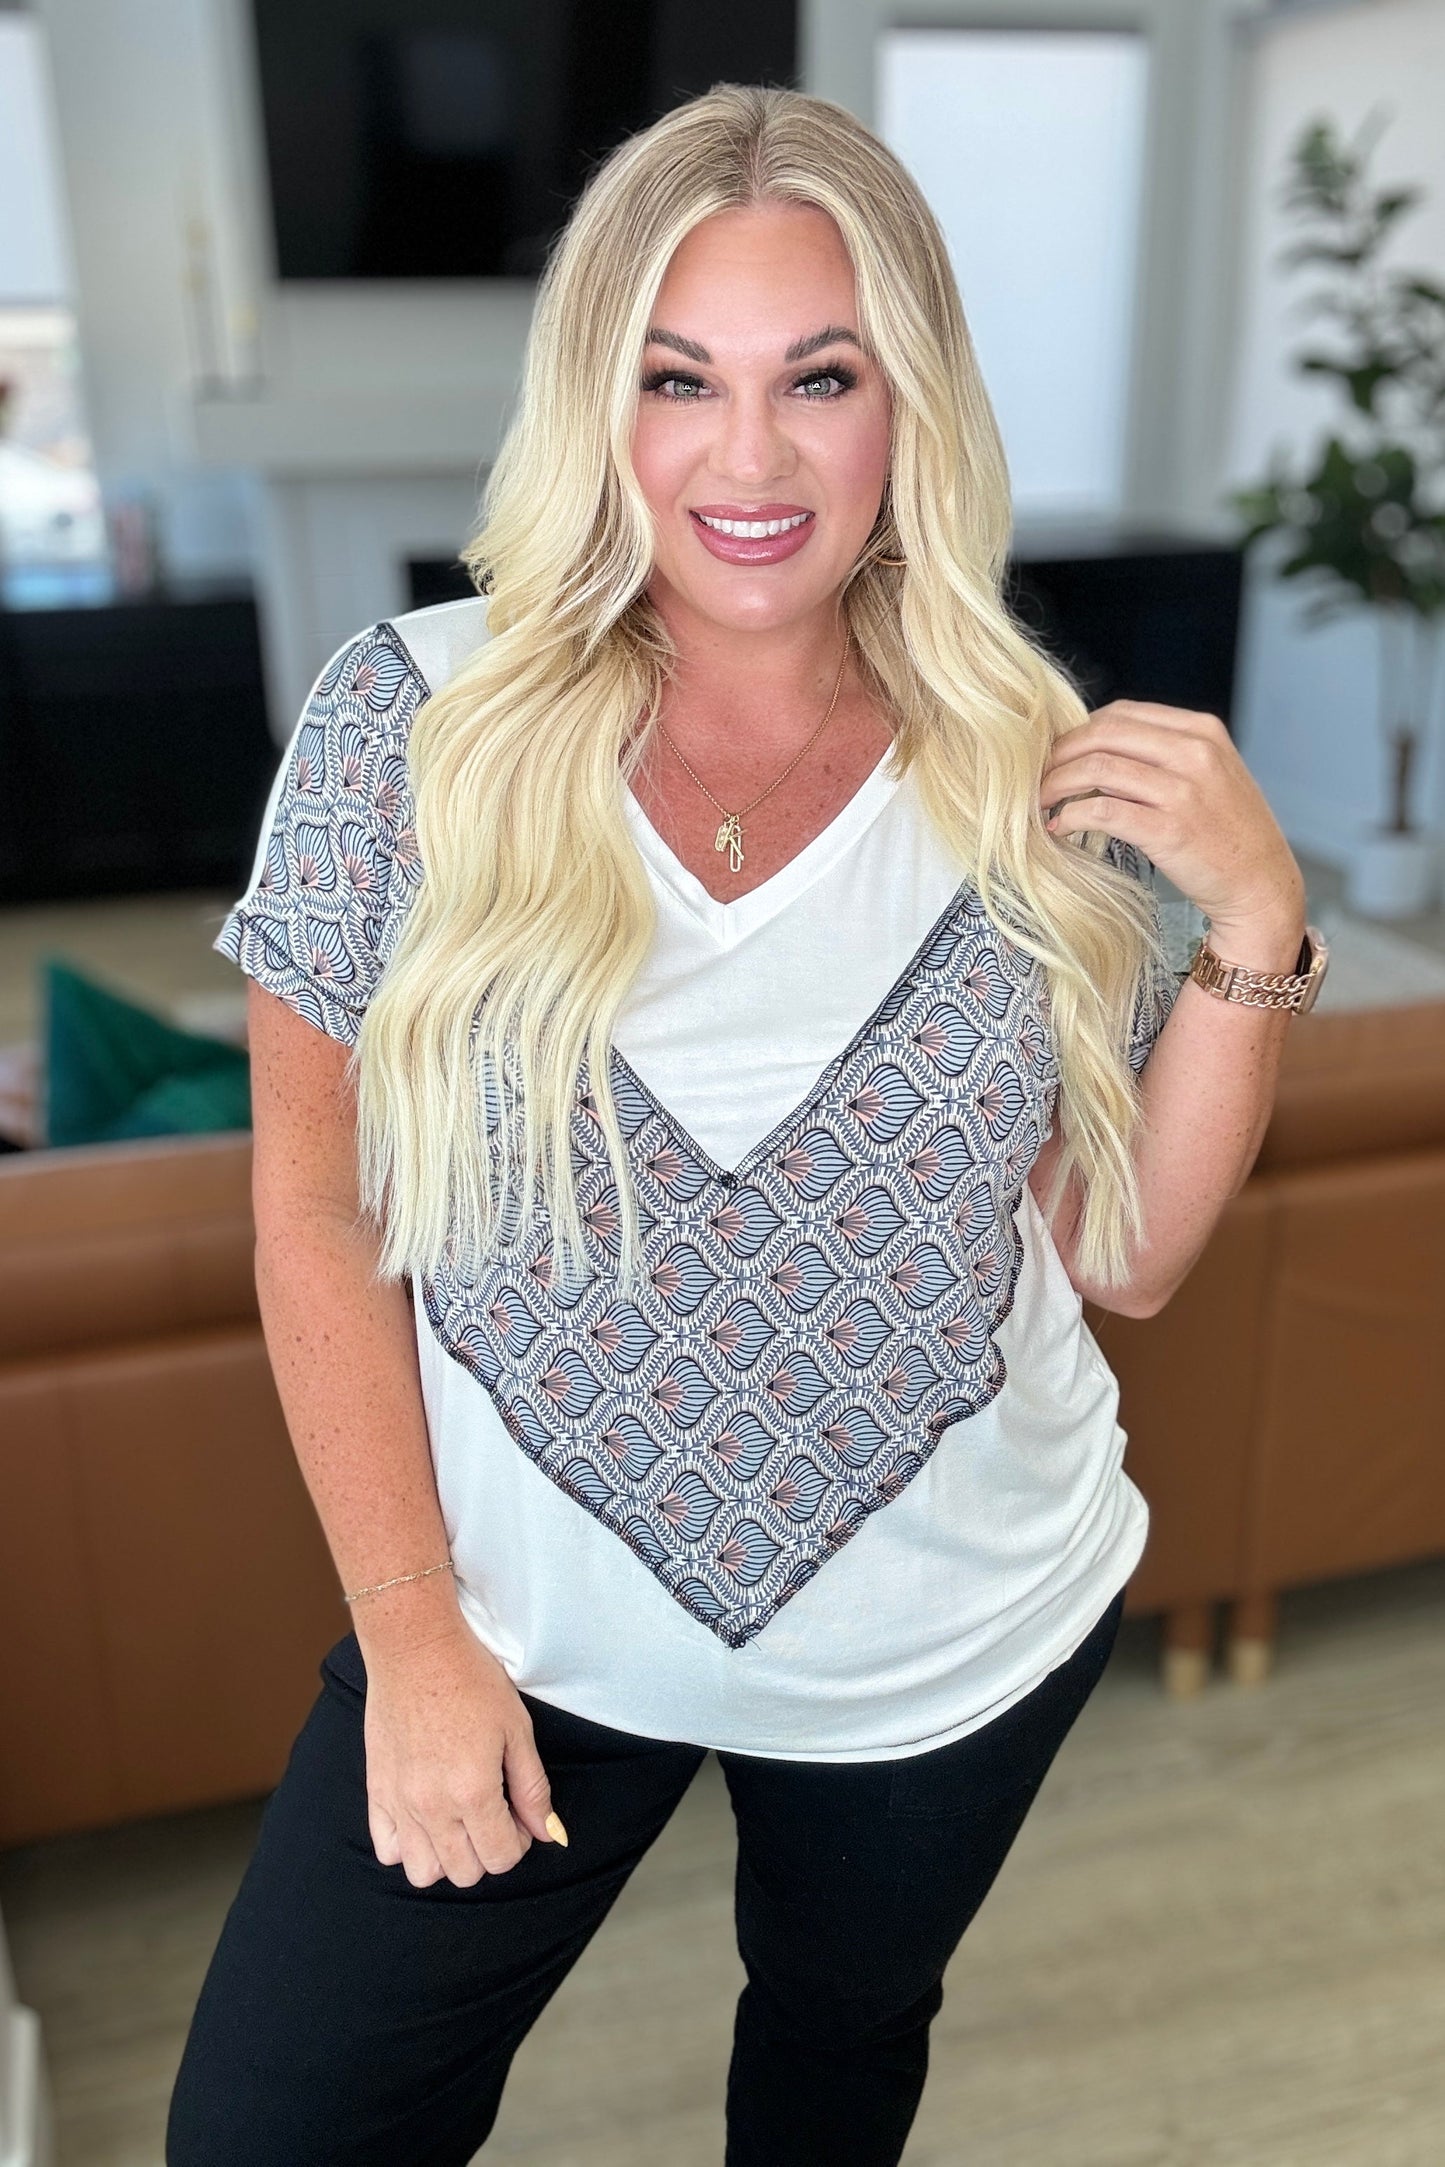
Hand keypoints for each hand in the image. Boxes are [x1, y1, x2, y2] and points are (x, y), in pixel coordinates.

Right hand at [360, 1616, 563, 1887]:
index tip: (518, 1814)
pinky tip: (425, 1816)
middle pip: (465, 1873)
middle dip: (487, 1850)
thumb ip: (533, 1789)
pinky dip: (407, 1845)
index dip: (518, 1841)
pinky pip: (386, 1849)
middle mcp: (433, 1807)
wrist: (416, 1649)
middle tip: (493, 1812)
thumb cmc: (470, 1680)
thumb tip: (549, 1834)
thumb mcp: (517, 1730)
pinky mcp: (376, 1792)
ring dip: (446, 1856)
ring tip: (457, 1819)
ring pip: (423, 1872)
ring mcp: (399, 1803)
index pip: (501, 1859)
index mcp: (473, 1792)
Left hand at [1040, 701, 1305, 966]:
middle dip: (1060, 754)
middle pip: (1103, 735)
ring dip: (1057, 785)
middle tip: (1037, 777)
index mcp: (1202, 731)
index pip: (1122, 714)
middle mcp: (1194, 753)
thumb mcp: (1209, 775)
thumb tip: (1097, 752)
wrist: (1262, 886)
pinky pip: (1101, 812)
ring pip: (1097, 770)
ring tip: (1039, 803)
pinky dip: (1070, 818)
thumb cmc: (1229, 835)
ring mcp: (1183, 791)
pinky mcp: (1169, 830)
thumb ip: (1164, 755)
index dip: (1079, 732)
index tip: (1059, 755)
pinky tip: (1059, 828)